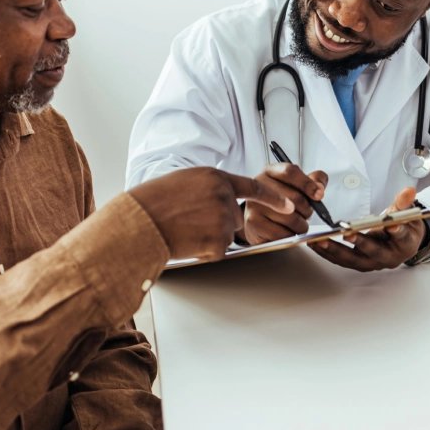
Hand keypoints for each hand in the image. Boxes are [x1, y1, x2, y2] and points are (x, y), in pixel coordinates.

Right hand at [128, 167, 293, 261]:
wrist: (140, 221)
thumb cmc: (153, 202)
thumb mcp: (183, 182)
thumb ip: (207, 188)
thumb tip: (220, 199)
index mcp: (215, 178)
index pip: (253, 188)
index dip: (273, 198)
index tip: (289, 204)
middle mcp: (223, 196)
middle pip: (235, 217)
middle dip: (219, 224)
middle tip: (191, 222)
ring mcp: (222, 219)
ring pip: (225, 235)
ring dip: (208, 237)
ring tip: (184, 229)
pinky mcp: (219, 241)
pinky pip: (217, 250)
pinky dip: (203, 250)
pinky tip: (186, 240)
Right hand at [240, 163, 328, 244]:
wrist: (257, 222)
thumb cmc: (279, 203)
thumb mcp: (296, 186)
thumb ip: (313, 180)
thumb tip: (319, 187)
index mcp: (270, 172)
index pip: (290, 172)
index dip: (307, 184)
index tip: (318, 195)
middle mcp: (259, 186)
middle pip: (294, 197)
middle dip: (307, 210)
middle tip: (305, 213)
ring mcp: (254, 204)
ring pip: (291, 219)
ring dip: (300, 225)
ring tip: (294, 223)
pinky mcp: (253, 223)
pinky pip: (283, 233)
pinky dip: (290, 235)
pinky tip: (285, 231)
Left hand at [308, 187, 425, 271]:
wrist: (402, 243)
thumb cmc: (404, 227)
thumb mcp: (408, 213)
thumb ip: (404, 203)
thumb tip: (409, 190)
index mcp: (405, 244)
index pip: (401, 237)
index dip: (397, 231)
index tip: (390, 225)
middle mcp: (389, 257)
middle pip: (373, 252)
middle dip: (359, 243)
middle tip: (346, 234)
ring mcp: (373, 263)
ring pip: (353, 259)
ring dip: (335, 251)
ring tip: (319, 241)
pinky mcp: (360, 264)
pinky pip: (342, 261)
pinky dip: (328, 254)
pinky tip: (315, 245)